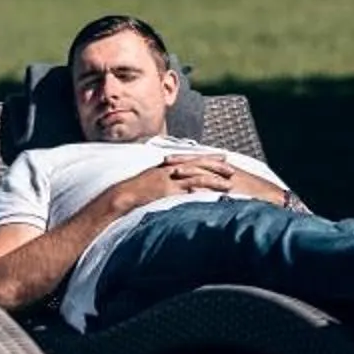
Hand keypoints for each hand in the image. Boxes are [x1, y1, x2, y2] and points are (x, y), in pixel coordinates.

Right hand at [115, 154, 234, 208]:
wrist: (122, 195)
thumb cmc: (135, 190)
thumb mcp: (151, 179)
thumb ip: (165, 178)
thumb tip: (176, 182)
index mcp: (168, 166)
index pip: (192, 159)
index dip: (208, 157)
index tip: (222, 157)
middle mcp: (171, 170)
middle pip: (198, 165)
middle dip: (216, 166)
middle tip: (231, 168)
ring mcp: (170, 180)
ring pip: (197, 177)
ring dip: (215, 181)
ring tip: (229, 185)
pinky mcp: (168, 192)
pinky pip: (188, 191)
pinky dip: (203, 192)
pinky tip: (214, 196)